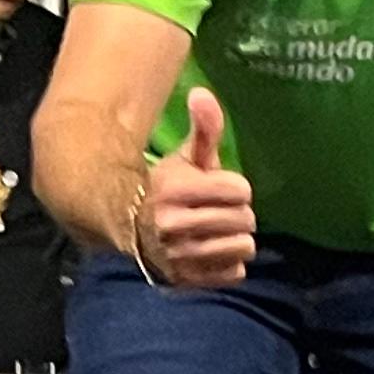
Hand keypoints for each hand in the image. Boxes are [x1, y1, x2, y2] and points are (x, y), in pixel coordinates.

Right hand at [135, 89, 257, 288]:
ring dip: (235, 240)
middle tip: (218, 212)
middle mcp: (172, 225)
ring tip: (216, 233)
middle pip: (244, 220)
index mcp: (175, 190)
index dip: (235, 188)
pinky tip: (210, 254)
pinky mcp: (184, 280)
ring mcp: (178, 256)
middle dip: (237, 214)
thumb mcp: (185, 158)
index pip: (241, 190)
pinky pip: (234, 274)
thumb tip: (202, 93)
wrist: (129, 229)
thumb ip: (203, 129)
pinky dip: (228, 265)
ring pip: (243, 248)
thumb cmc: (166, 189)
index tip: (219, 188)